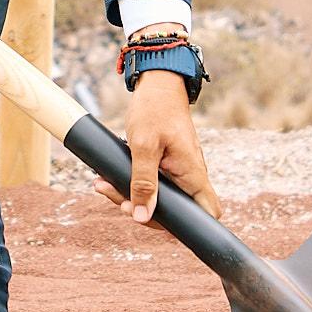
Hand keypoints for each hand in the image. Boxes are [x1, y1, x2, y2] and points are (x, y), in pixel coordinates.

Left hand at [121, 69, 217, 223]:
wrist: (157, 83)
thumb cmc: (155, 109)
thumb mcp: (144, 146)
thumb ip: (143, 183)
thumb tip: (142, 216)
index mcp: (193, 173)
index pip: (208, 214)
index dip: (188, 228)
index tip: (153, 222)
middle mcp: (190, 175)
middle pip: (174, 211)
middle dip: (141, 210)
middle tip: (115, 199)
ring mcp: (179, 170)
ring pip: (158, 197)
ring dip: (130, 195)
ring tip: (103, 185)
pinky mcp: (167, 164)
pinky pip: (152, 183)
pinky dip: (132, 182)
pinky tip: (110, 177)